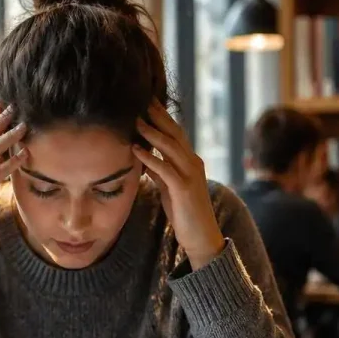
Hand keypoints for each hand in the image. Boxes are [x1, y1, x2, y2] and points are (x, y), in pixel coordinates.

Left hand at [134, 101, 224, 270]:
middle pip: (175, 133)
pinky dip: (150, 158)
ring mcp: (191, 175)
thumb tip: (144, 157)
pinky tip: (136, 150)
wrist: (202, 237)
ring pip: (171, 147)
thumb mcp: (169, 188)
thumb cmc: (184, 213)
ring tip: (136, 120)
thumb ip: (159, 171)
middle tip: (142, 100)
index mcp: (191, 161)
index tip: (148, 102)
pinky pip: (165, 169)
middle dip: (159, 116)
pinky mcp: (184, 189)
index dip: (162, 117)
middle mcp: (193, 163)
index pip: (176, 133)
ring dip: (152, 132)